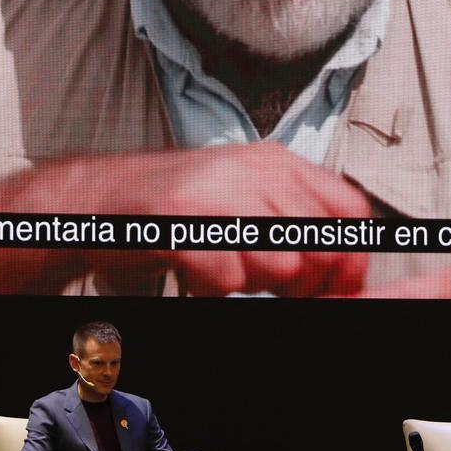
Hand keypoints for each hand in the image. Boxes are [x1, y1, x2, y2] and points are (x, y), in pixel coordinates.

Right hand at [19, 144, 376, 296]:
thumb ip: (293, 215)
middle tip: (269, 286)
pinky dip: (213, 288)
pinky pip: (229, 279)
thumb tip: (339, 258)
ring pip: (280, 267)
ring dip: (252, 282)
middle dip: (301, 282)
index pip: (349, 209)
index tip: (339, 285)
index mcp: (276, 162)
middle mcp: (254, 172)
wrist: (99, 199)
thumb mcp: (244, 193)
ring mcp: (220, 194)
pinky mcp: (187, 223)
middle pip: (319, 246)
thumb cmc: (174, 205)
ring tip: (221, 266)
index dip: (350, 257)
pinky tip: (195, 271)